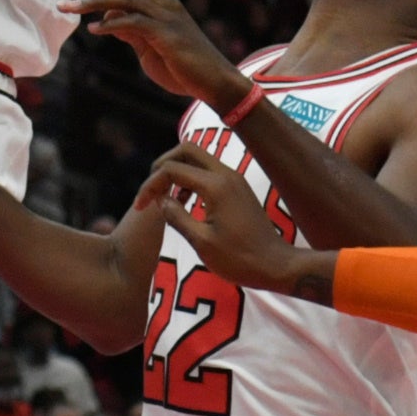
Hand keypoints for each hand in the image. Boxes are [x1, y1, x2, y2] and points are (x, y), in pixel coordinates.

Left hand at [63, 0, 243, 101]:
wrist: (214, 83)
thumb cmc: (183, 68)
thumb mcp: (150, 47)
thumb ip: (131, 32)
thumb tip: (107, 21)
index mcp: (160, 5)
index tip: (71, 1)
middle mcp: (164, 4)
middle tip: (62, 3)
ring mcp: (167, 17)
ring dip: (93, 3)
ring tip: (69, 10)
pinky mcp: (167, 34)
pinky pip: (134, 22)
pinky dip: (111, 23)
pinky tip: (93, 30)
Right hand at [137, 146, 305, 292]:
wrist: (276, 266)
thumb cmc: (239, 259)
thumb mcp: (201, 242)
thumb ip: (176, 217)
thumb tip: (160, 200)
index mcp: (216, 187)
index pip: (172, 170)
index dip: (150, 185)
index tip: (140, 207)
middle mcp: (226, 175)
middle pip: (186, 150)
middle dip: (162, 165)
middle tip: (151, 189)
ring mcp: (234, 179)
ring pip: (198, 158)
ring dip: (176, 171)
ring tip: (164, 198)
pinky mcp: (237, 188)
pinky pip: (208, 171)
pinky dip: (190, 179)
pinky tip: (184, 202)